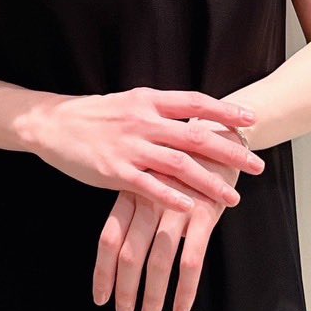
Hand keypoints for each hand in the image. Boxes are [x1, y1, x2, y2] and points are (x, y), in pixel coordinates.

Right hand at [28, 87, 260, 213]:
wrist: (53, 124)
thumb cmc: (96, 114)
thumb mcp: (131, 102)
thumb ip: (161, 111)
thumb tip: (195, 117)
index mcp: (149, 101)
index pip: (196, 102)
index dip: (225, 110)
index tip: (251, 119)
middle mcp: (144, 121)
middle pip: (196, 136)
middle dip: (230, 152)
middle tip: (257, 165)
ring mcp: (130, 147)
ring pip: (179, 165)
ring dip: (209, 182)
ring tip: (232, 197)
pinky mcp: (115, 171)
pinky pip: (149, 187)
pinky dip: (172, 198)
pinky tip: (192, 209)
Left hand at [92, 119, 264, 310]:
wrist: (220, 131)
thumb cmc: (182, 158)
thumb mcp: (151, 176)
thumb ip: (135, 205)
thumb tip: (121, 251)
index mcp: (132, 191)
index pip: (109, 238)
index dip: (102, 271)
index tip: (100, 298)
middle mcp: (150, 200)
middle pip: (129, 254)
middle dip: (124, 290)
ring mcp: (177, 207)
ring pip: (157, 262)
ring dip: (152, 297)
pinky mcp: (205, 213)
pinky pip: (191, 262)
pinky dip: (184, 291)